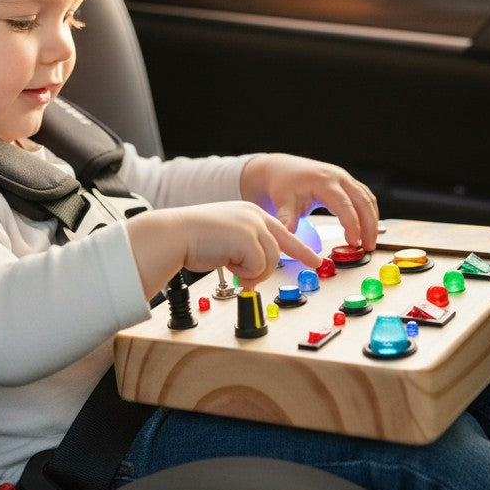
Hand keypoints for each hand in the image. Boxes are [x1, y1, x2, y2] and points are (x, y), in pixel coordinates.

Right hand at [125, 202, 322, 294]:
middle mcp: (256, 215)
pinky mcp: (249, 238)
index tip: (315, 260)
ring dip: (250, 272)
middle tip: (247, 277)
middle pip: (280, 251)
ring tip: (228, 265)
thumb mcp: (227, 238)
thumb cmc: (192, 239)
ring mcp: (254, 225)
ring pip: (271, 261)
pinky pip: (258, 267)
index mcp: (251, 212)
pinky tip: (226, 262)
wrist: (174, 234)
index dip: (301, 249)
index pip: (284, 232)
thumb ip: (246, 248)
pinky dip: (243, 272)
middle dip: (264, 270)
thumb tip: (256, 270)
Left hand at [240, 153, 378, 250]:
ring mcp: (345, 178)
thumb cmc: (284, 185)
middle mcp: (338, 177)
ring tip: (369, 242)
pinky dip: (369, 213)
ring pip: (368, 199)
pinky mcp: (347, 182)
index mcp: (324, 182)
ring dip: (372, 220)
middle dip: (369, 225)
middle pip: (363, 201)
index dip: (352, 224)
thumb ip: (287, 218)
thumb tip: (288, 233)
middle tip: (368, 247)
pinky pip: (365, 197)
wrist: (283, 169)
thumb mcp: (283, 202)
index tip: (353, 243)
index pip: (344, 205)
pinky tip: (367, 229)